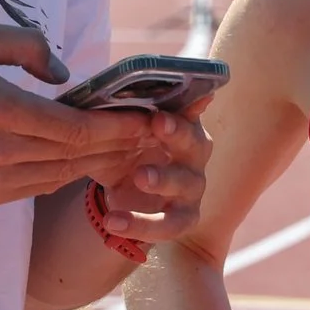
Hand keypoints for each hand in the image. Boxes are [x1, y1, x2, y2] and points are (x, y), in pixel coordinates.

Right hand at [0, 21, 158, 205]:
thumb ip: (21, 44)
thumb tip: (63, 75)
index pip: (74, 126)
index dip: (116, 125)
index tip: (146, 117)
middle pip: (77, 154)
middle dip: (119, 144)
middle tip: (152, 132)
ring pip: (63, 174)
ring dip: (100, 161)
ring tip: (130, 145)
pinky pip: (40, 186)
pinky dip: (69, 172)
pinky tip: (87, 158)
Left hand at [88, 98, 211, 247]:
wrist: (127, 195)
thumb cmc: (132, 153)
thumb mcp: (126, 135)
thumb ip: (130, 114)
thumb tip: (136, 84)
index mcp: (183, 129)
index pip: (188, 115)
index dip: (179, 113)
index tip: (161, 111)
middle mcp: (195, 158)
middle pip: (196, 144)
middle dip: (178, 135)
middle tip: (157, 125)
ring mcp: (192, 190)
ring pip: (185, 184)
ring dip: (164, 179)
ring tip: (139, 177)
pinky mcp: (183, 219)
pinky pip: (167, 225)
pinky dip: (140, 225)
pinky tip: (113, 222)